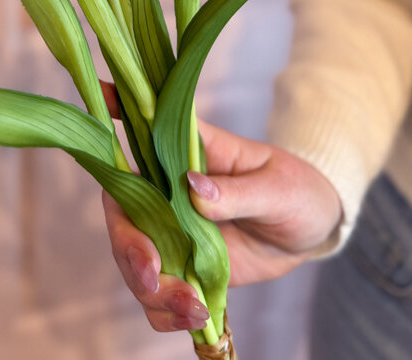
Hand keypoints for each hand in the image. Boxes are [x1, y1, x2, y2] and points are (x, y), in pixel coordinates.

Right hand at [103, 118, 341, 330]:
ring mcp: (172, 229)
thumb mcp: (278, 187)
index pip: (144, 127)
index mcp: (190, 152)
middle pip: (123, 210)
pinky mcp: (183, 266)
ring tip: (192, 307)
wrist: (311, 230)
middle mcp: (169, 189)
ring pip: (133, 258)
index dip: (115, 110)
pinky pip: (156, 294)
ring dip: (150, 288)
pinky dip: (165, 312)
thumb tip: (193, 187)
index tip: (101, 93)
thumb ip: (238, 191)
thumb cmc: (296, 189)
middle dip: (129, 245)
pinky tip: (194, 319)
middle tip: (152, 273)